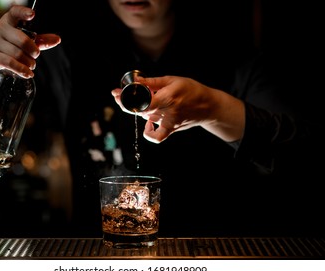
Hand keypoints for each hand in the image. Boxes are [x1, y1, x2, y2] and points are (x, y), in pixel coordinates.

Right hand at [0, 5, 60, 79]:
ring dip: (28, 62)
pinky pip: (10, 63)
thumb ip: (39, 40)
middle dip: (33, 50)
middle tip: (35, 55)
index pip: (14, 13)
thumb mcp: (21, 40)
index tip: (32, 15)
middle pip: (22, 40)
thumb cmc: (7, 45)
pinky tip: (28, 73)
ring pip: (17, 54)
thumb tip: (57, 39)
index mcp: (8, 21)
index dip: (23, 12)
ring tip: (31, 65)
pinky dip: (22, 70)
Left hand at [112, 75, 244, 142]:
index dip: (127, 99)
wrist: (208, 106)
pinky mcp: (170, 129)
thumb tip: (136, 81)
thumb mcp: (172, 80)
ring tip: (135, 98)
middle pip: (139, 110)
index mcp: (168, 98)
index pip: (143, 103)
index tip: (116, 93)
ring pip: (145, 117)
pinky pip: (157, 136)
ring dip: (136, 109)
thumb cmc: (191, 89)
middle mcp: (167, 112)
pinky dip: (149, 132)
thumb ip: (153, 82)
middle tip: (116, 94)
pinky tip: (147, 122)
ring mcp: (168, 122)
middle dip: (125, 101)